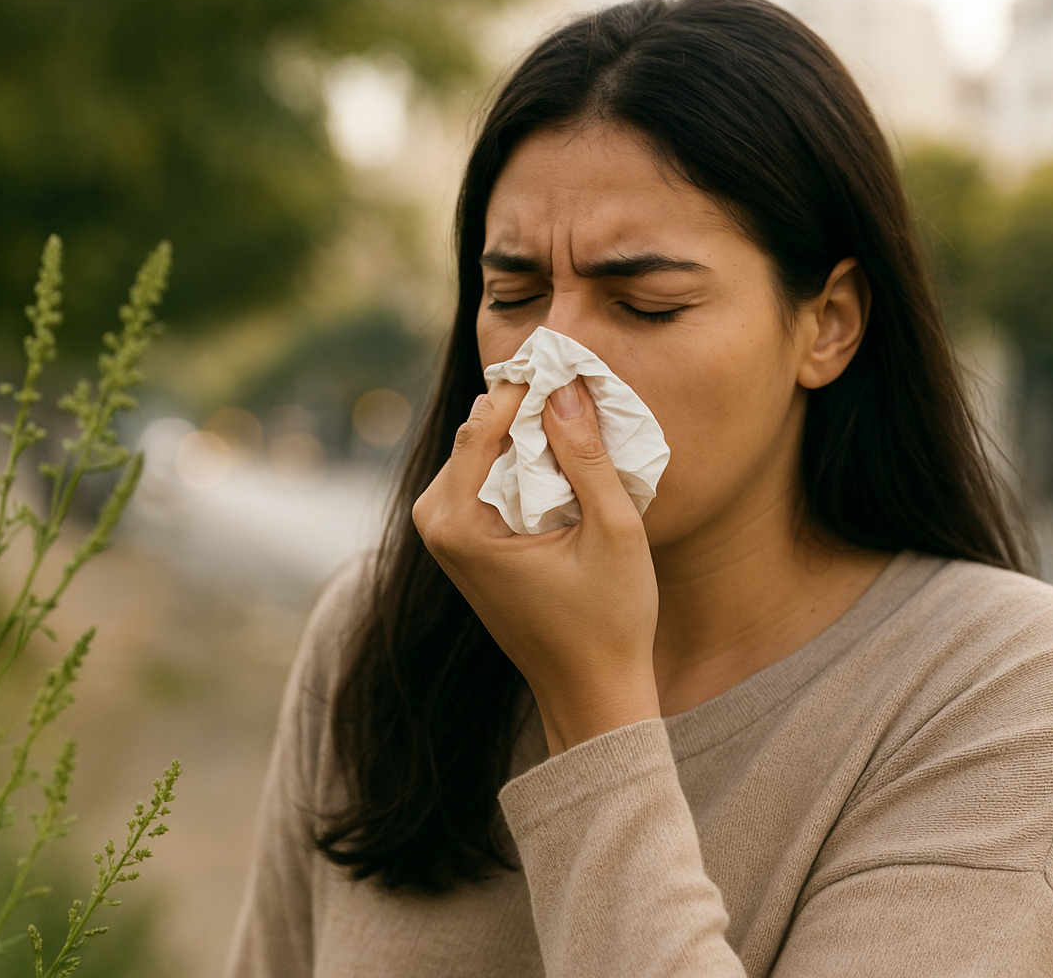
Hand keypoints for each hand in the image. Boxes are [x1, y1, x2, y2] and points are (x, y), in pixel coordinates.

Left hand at [412, 377, 660, 754]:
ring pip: (477, 452)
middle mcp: (439, 527)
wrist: (591, 694)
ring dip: (523, 436)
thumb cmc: (609, 622)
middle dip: (523, 408)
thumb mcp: (614, 530)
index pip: (483, 423)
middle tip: (578, 387)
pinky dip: (517, 464)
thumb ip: (587, 454)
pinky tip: (563, 464)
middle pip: (475, 433)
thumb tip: (564, 386)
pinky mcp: (460, 544)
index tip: (568, 359)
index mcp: (463, 525)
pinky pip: (481, 480)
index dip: (527, 385)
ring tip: (578, 425)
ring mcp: (444, 537)